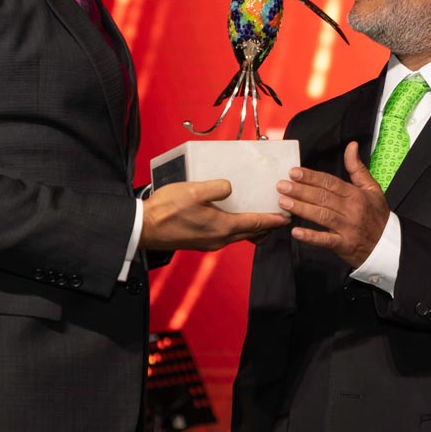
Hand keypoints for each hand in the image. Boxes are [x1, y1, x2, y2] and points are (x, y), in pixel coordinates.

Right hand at [139, 180, 286, 251]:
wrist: (143, 228)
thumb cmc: (166, 210)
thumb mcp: (194, 191)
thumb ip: (217, 187)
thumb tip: (230, 187)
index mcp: (222, 227)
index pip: (256, 223)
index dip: (273, 219)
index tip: (287, 217)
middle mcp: (219, 239)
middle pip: (251, 233)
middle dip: (267, 225)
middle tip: (279, 216)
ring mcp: (210, 243)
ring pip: (239, 236)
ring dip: (253, 228)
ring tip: (260, 216)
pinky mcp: (201, 242)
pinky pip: (227, 236)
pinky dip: (238, 229)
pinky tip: (235, 219)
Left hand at [279, 141, 390, 268]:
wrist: (388, 244)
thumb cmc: (377, 215)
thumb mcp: (371, 188)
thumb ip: (357, 168)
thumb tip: (352, 145)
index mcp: (356, 195)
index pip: (330, 183)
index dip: (311, 177)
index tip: (294, 172)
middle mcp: (351, 210)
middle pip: (323, 197)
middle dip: (301, 190)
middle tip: (282, 185)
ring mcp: (347, 228)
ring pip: (322, 216)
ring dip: (301, 208)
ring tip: (283, 202)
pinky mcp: (344, 245)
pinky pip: (325, 240)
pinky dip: (310, 236)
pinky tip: (296, 231)